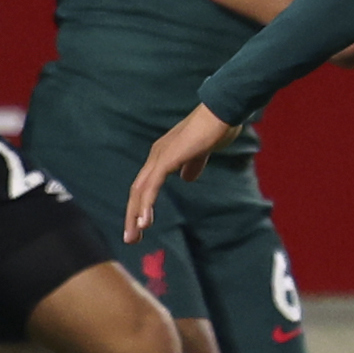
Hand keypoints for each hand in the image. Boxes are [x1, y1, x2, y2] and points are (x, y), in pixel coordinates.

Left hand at [120, 106, 234, 239]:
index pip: (146, 185)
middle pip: (138, 190)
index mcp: (163, 155)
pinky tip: (145, 222)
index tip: (141, 227)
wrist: (221, 113)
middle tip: (131, 239)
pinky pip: (152, 186)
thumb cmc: (215, 129)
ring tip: (135, 236)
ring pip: (141, 191)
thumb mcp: (201, 153)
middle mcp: (156, 156)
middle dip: (132, 216)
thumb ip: (193, 165)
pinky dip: (146, 205)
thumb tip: (186, 178)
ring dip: (135, 215)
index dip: (142, 206)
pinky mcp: (167, 159)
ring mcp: (160, 157)